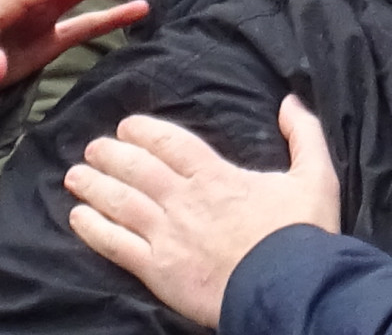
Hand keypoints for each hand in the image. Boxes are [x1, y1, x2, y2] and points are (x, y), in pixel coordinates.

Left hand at [62, 99, 340, 331]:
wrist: (289, 288)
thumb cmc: (302, 234)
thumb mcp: (316, 176)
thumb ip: (304, 135)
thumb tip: (290, 101)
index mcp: (216, 175)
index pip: (170, 142)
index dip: (143, 131)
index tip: (126, 126)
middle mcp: (184, 200)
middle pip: (136, 169)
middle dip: (110, 155)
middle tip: (92, 148)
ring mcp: (167, 236)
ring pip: (120, 202)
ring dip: (94, 186)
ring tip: (75, 176)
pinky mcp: (159, 270)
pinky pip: (116, 245)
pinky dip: (94, 229)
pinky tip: (78, 218)